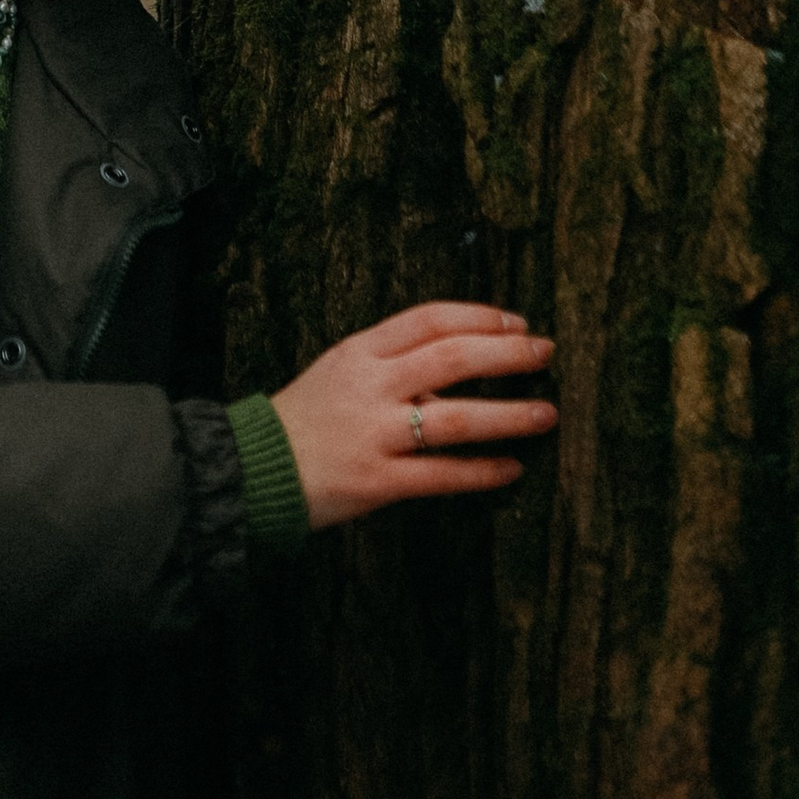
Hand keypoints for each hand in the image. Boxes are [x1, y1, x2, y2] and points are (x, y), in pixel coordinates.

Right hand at [269, 302, 555, 529]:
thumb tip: (460, 359)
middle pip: (451, 357)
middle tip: (546, 354)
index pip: (429, 319)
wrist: (252, 467)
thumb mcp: (339, 370)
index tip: (518, 323)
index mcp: (360, 351)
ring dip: (508, 414)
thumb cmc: (304, 417)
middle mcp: (370, 386)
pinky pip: (442, 476)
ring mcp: (374, 434)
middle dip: (506, 354)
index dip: (480, 317)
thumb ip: (390, 361)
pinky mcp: (377, 481)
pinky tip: (512, 468)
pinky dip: (482, 472)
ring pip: (455, 417)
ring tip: (546, 412)